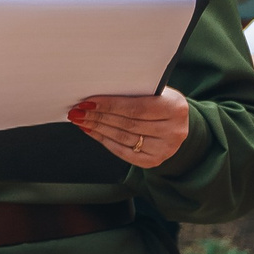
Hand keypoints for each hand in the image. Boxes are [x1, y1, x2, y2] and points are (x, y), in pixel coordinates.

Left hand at [70, 89, 189, 167]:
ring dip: (97, 128)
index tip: (87, 102)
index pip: (136, 108)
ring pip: (123, 138)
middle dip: (98, 117)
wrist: (175, 124)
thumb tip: (95, 97)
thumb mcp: (154, 93)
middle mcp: (174, 131)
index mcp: (176, 108)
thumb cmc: (159, 103)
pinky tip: (91, 131)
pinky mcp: (154, 161)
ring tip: (80, 119)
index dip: (109, 105)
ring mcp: (165, 149)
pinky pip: (123, 151)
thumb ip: (131, 93)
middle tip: (77, 111)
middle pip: (127, 124)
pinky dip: (103, 140)